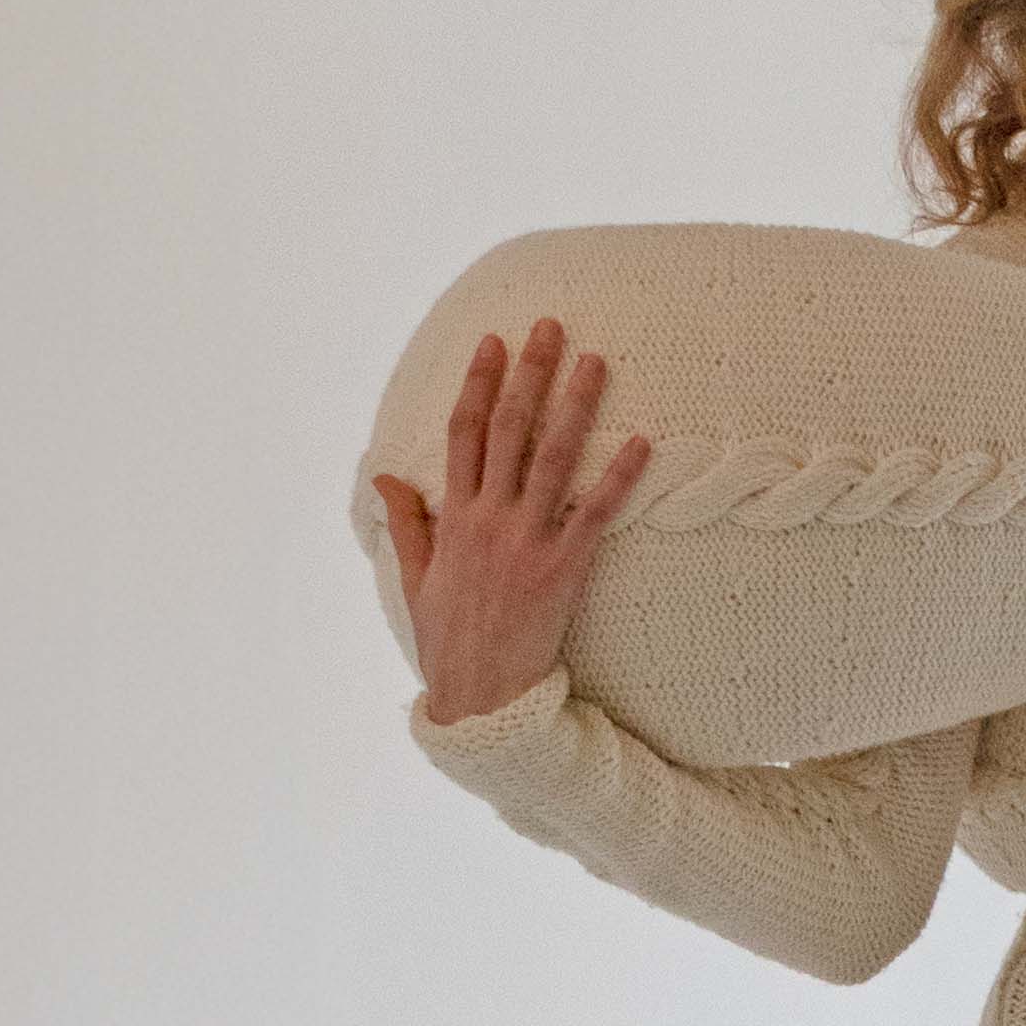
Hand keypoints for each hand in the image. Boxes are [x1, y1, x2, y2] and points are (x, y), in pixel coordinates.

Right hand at [371, 316, 653, 725]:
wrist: (481, 698)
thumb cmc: (449, 641)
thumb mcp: (415, 579)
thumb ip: (406, 523)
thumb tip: (384, 477)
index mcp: (453, 518)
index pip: (462, 433)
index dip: (477, 383)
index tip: (492, 343)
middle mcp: (488, 519)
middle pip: (509, 430)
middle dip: (529, 374)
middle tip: (551, 327)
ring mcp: (526, 542)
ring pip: (553, 458)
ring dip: (576, 405)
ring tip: (597, 362)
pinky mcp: (563, 569)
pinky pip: (595, 513)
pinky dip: (619, 476)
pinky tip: (641, 442)